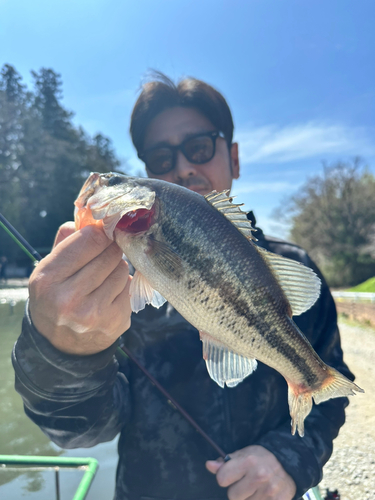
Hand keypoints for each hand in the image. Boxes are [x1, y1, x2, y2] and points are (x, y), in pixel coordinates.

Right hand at [29, 221, 131, 354]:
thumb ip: (68, 241)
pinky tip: (109, 294)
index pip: (90, 239)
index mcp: (49, 279)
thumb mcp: (49, 269)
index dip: (100, 233)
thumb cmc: (56, 296)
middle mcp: (70, 298)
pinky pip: (130, 288)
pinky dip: (122, 287)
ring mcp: (95, 313)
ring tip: (103, 277)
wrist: (62, 344)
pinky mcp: (116, 322)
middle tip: (103, 255)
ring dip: (116, 268)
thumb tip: (95, 219)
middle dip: (109, 250)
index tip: (102, 233)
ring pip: (122, 269)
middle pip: (110, 253)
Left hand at [206, 445, 295, 499]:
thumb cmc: (261, 458)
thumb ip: (225, 462)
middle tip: (246, 482)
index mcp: (249, 461)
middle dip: (237, 490)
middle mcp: (259, 476)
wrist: (288, 465)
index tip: (232, 474)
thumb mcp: (244, 454)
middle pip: (232, 496)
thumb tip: (209, 465)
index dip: (224, 477)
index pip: (222, 479)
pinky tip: (262, 495)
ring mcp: (269, 492)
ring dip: (247, 498)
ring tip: (256, 488)